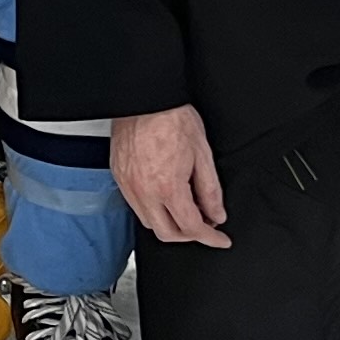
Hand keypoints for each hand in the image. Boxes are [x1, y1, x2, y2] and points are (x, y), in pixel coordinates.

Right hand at [113, 104, 228, 247]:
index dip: (210, 238)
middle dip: (188, 236)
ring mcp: (128, 186)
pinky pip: (135, 206)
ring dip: (169, 224)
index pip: (191, 228)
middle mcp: (144, 192)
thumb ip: (210, 191)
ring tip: (185, 210)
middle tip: (204, 226)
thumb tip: (216, 214)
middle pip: (166, 234)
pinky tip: (164, 198)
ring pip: (148, 223)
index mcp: (168, 187)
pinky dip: (152, 210)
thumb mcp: (203, 154)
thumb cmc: (172, 118)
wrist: (145, 99)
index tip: (220, 239)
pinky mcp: (119, 177)